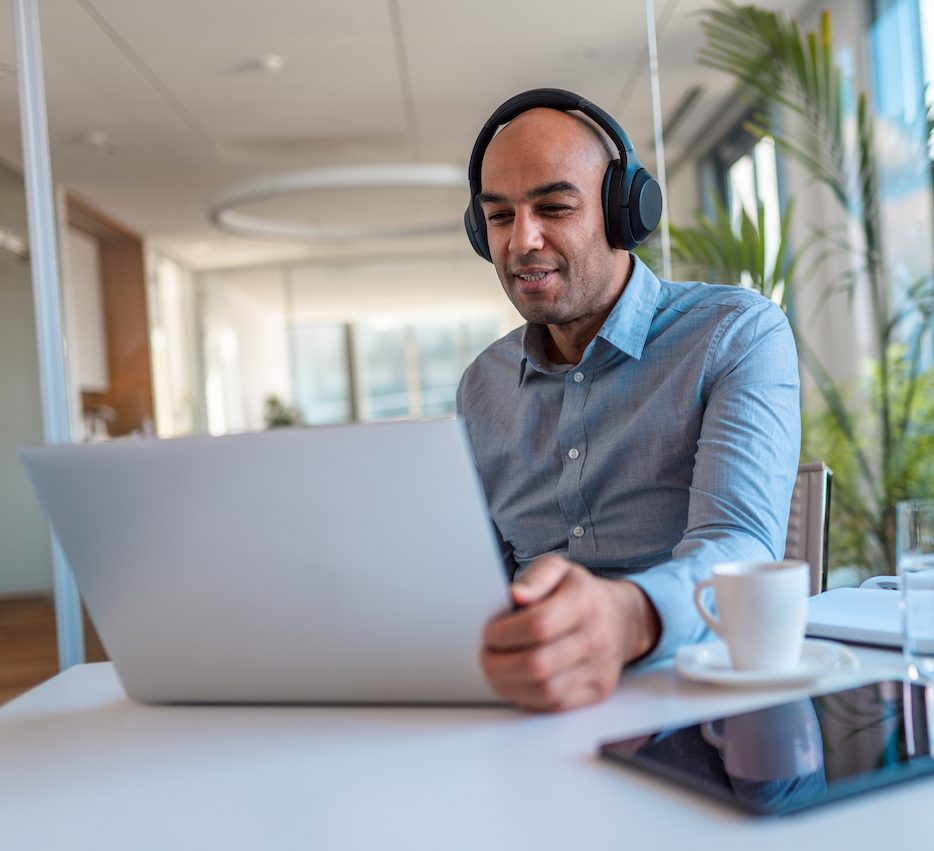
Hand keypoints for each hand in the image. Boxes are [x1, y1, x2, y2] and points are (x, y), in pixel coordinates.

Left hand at [481, 554, 659, 711]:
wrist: (621, 619)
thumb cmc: (580, 593)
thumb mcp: (558, 570)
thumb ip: (534, 579)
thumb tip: (514, 596)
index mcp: (584, 603)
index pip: (537, 626)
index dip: (503, 633)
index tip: (489, 632)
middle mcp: (596, 638)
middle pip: (537, 664)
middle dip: (499, 663)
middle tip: (486, 654)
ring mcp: (599, 669)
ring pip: (544, 690)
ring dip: (508, 684)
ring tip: (496, 669)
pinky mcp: (597, 692)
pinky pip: (554, 706)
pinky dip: (526, 697)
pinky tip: (515, 682)